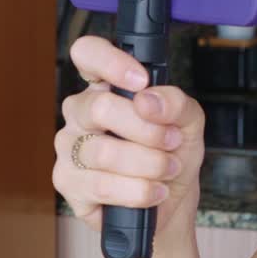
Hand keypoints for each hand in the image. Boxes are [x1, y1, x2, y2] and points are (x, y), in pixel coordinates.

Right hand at [52, 36, 205, 234]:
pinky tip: (154, 191)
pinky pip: (101, 185)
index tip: (141, 82)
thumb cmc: (173, 154)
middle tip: (172, 141)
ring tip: (168, 169)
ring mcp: (69, 146)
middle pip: (100, 108)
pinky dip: (138, 191)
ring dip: (149, 164)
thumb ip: (175, 102)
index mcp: (106, 86)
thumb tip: (147, 100)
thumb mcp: (189, 122)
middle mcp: (81, 112)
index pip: (88, 54)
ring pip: (104, 151)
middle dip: (148, 130)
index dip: (111, 62)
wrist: (171, 203)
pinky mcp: (67, 182)